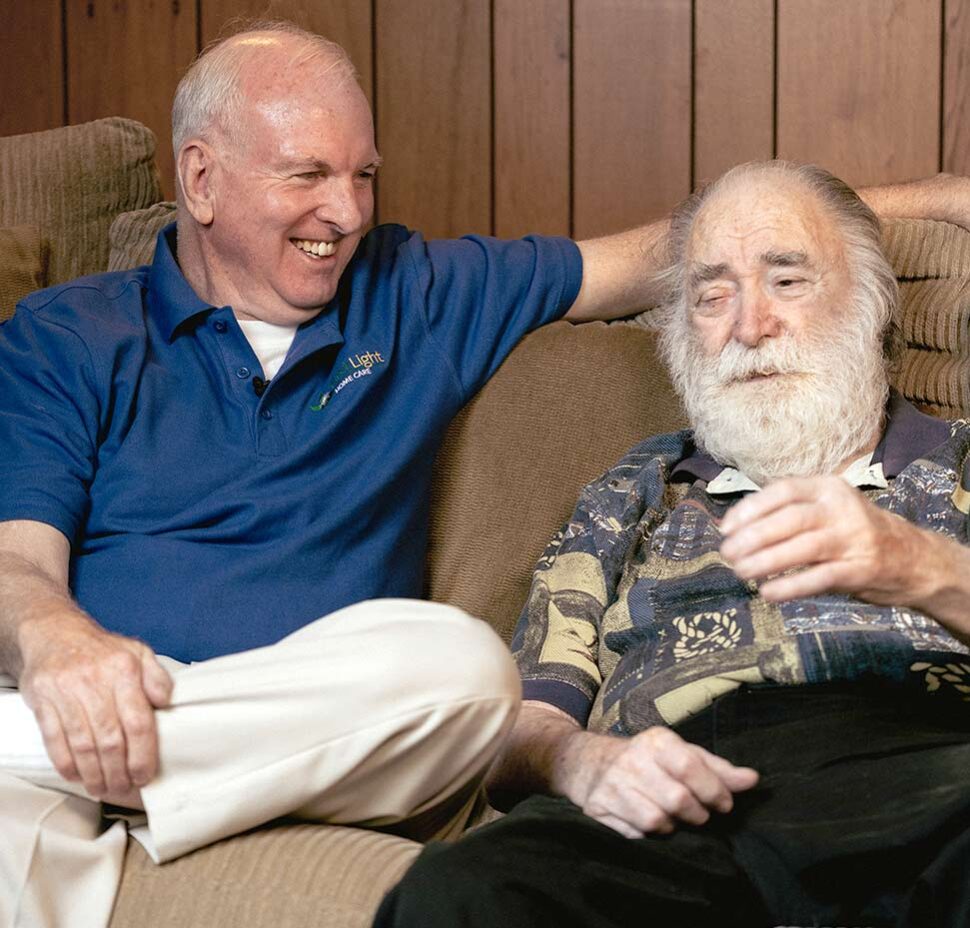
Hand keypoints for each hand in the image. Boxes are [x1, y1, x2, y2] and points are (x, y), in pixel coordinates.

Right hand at [18, 613, 172, 801]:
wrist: (55, 635)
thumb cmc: (102, 651)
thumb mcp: (138, 653)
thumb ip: (157, 678)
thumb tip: (169, 703)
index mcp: (125, 669)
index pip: (138, 722)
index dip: (143, 755)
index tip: (145, 775)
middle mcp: (95, 681)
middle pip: (110, 740)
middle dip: (119, 772)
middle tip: (124, 788)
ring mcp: (66, 692)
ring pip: (83, 745)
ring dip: (94, 774)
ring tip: (103, 788)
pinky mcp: (43, 701)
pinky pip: (55, 741)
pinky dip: (67, 764)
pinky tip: (78, 776)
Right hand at [564, 726, 758, 838]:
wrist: (587, 762)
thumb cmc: (646, 759)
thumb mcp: (681, 753)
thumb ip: (717, 769)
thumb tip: (753, 780)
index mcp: (656, 741)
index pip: (690, 767)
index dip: (714, 790)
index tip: (724, 803)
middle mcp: (632, 760)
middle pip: (677, 799)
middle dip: (696, 813)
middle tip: (699, 814)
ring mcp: (613, 785)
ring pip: (656, 820)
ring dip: (672, 825)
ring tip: (673, 817)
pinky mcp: (598, 808)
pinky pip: (635, 834)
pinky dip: (648, 834)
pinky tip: (648, 821)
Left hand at [719, 475, 936, 604]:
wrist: (914, 559)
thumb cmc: (854, 533)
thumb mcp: (828, 509)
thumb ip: (789, 513)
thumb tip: (735, 529)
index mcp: (828, 488)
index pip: (782, 491)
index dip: (750, 509)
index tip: (725, 528)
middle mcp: (841, 509)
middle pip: (789, 520)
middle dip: (752, 537)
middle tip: (727, 553)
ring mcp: (853, 539)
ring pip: (802, 548)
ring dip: (765, 561)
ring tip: (740, 572)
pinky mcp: (861, 570)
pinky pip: (819, 578)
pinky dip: (790, 586)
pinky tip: (767, 593)